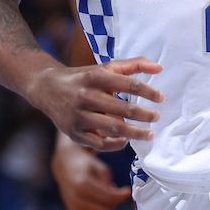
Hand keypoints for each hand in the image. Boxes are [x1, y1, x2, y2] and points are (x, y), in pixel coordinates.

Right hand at [38, 57, 163, 149]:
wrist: (47, 89)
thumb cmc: (84, 78)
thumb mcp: (105, 68)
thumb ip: (133, 65)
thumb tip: (159, 68)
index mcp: (96, 77)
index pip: (129, 84)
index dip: (148, 91)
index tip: (161, 98)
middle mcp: (87, 96)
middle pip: (123, 109)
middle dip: (145, 115)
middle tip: (157, 117)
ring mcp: (79, 116)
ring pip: (113, 128)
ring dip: (135, 133)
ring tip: (150, 134)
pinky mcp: (74, 133)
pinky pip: (99, 143)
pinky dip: (116, 144)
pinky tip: (126, 140)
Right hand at [51, 133, 130, 209]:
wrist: (66, 166)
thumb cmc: (86, 165)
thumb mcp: (100, 167)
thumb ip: (109, 182)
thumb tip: (118, 197)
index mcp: (82, 184)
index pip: (108, 197)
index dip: (121, 195)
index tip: (129, 191)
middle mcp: (76, 198)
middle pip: (106, 208)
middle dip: (115, 202)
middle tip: (116, 191)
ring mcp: (73, 208)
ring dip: (109, 208)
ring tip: (106, 195)